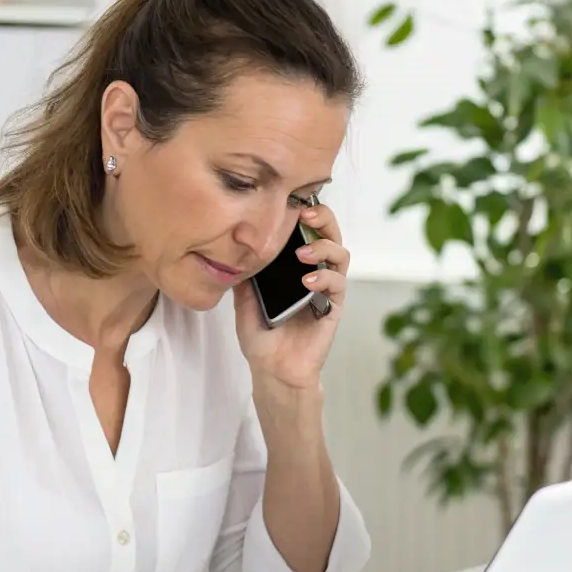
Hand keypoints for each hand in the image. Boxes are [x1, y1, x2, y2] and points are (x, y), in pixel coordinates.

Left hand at [234, 200, 348, 391]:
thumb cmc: (261, 334)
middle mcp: (314, 270)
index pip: (306, 229)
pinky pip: (338, 284)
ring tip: (302, 253)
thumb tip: (231, 243)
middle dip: (323, 219)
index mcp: (294, 264)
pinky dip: (325, 277)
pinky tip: (307, 281)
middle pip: (330, 234)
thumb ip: (244, 271)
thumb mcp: (244, 298)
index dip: (304, 212)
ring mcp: (326, 288)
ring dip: (324, 247)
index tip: (290, 202)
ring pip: (340, 254)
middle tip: (306, 214)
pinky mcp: (333, 307)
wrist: (272, 369)